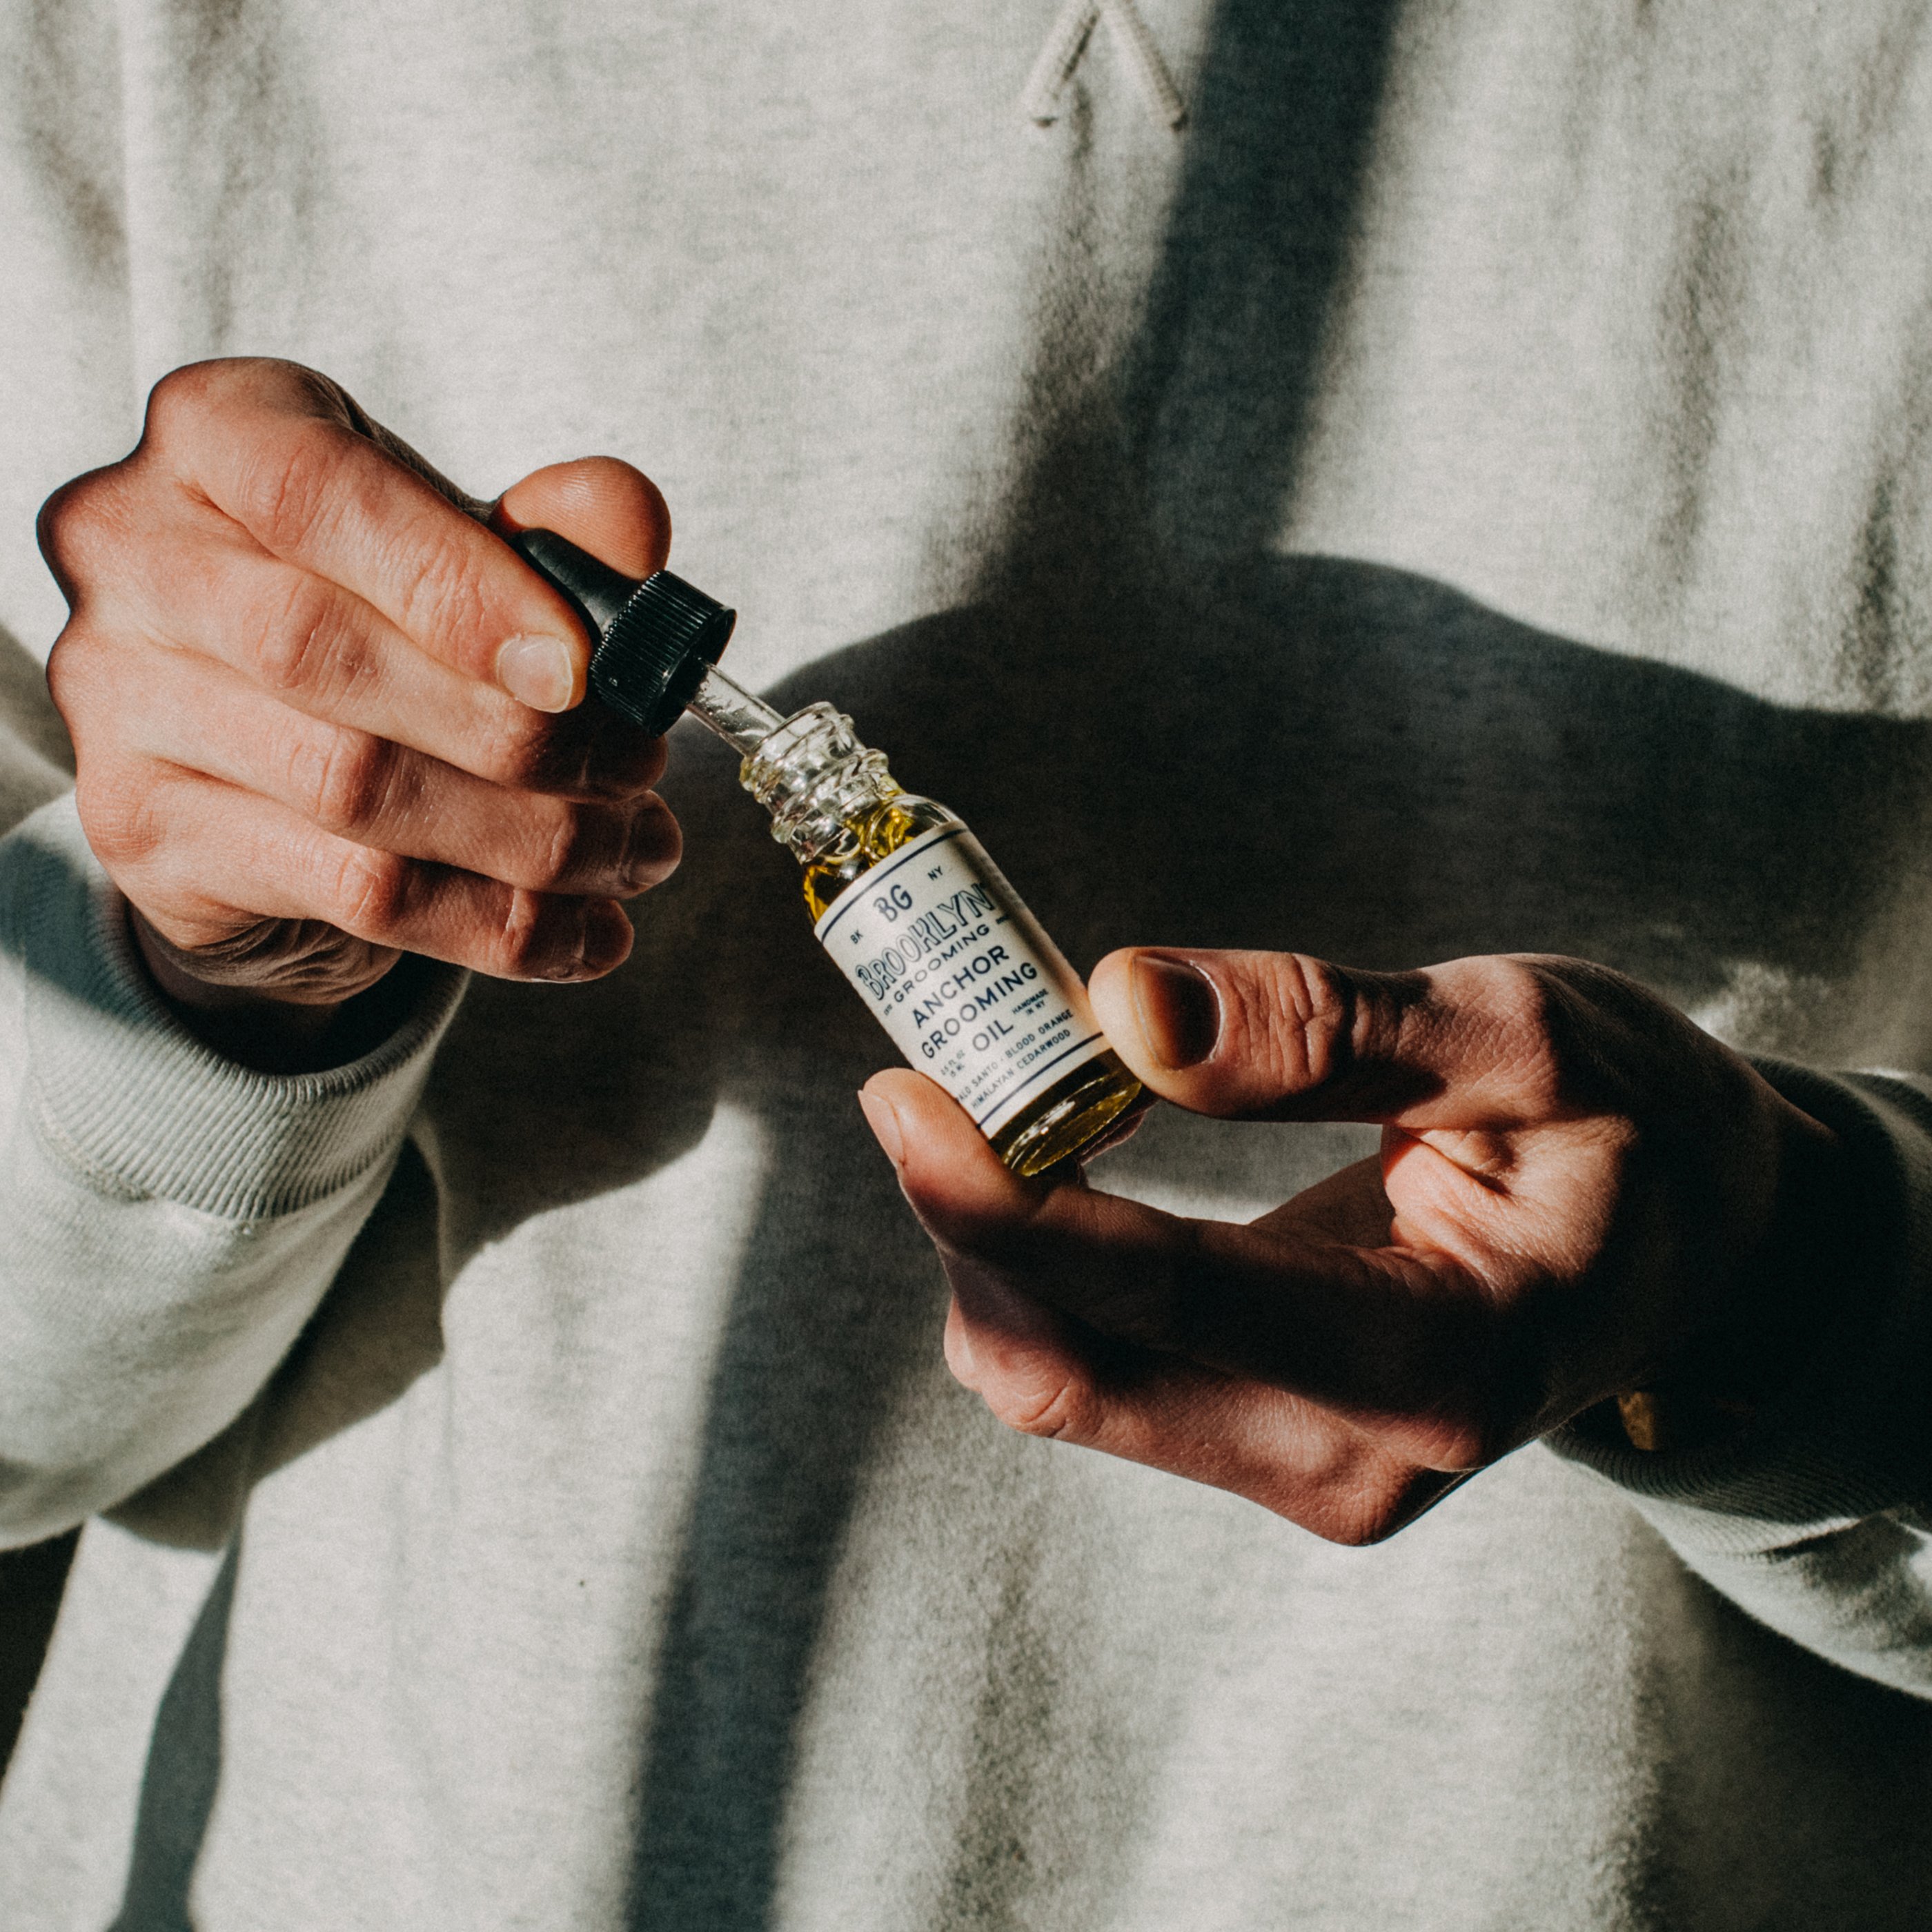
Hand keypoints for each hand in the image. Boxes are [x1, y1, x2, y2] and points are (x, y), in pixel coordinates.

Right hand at [38, 357, 679, 1065]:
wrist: (269, 761)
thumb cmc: (381, 617)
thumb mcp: (470, 547)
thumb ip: (559, 530)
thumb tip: (630, 537)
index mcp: (216, 435)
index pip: (317, 492)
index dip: (458, 585)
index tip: (578, 667)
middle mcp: (133, 552)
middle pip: (323, 651)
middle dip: (515, 729)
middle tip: (638, 770)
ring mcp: (118, 701)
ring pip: (352, 787)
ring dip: (529, 837)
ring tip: (633, 849)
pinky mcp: (145, 835)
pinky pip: (355, 892)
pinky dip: (496, 921)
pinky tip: (584, 932)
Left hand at [858, 949, 1841, 1541]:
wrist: (1697, 1244)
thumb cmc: (1632, 1127)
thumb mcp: (1525, 1035)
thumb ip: (1327, 1025)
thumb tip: (1119, 1005)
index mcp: (1442, 1362)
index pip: (1167, 1304)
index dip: (1009, 1206)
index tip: (903, 1096)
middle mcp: (1354, 1459)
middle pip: (1075, 1374)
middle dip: (972, 1221)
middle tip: (930, 1062)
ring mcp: (1303, 1467)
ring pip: (1065, 1381)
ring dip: (994, 1242)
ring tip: (993, 1091)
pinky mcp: (1262, 1438)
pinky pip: (1098, 1367)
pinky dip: (1040, 1265)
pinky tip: (1053, 1157)